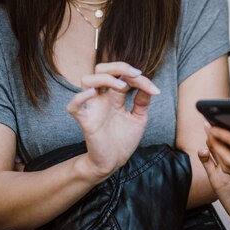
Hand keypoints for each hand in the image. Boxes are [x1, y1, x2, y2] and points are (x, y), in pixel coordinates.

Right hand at [66, 62, 159, 178]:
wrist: (113, 162)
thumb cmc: (123, 139)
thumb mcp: (138, 118)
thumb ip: (143, 102)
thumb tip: (150, 87)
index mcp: (115, 96)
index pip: (122, 76)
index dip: (138, 77)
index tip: (154, 90)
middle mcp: (102, 98)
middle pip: (101, 69)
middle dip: (118, 66)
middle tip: (135, 74)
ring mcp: (93, 108)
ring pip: (87, 80)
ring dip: (105, 78)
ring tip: (122, 86)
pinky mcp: (86, 122)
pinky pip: (74, 106)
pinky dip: (80, 97)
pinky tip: (93, 94)